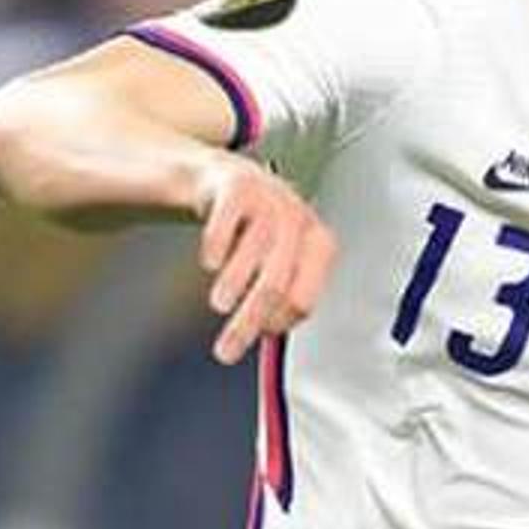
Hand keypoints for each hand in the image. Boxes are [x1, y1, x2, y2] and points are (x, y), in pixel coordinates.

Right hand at [198, 156, 333, 366]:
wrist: (229, 179)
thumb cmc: (260, 231)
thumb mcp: (282, 261)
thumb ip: (284, 297)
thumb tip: (269, 336)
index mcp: (318, 245)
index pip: (303, 299)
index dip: (280, 322)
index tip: (259, 335)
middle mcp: (298, 221)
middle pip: (275, 284)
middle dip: (248, 321)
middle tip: (226, 350)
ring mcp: (269, 201)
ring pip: (252, 254)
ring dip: (233, 285)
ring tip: (221, 305)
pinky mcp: (238, 187)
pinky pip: (225, 226)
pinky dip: (215, 249)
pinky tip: (210, 262)